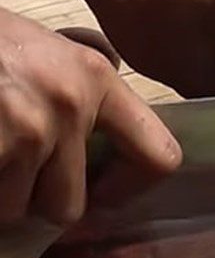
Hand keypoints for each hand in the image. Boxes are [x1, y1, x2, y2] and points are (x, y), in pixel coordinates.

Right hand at [0, 8, 180, 225]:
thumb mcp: (44, 47)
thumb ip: (88, 88)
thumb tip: (122, 137)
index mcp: (92, 78)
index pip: (158, 157)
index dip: (131, 188)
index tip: (106, 192)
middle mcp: (64, 105)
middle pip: (67, 208)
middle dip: (35, 201)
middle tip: (13, 169)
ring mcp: (20, 129)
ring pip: (15, 210)